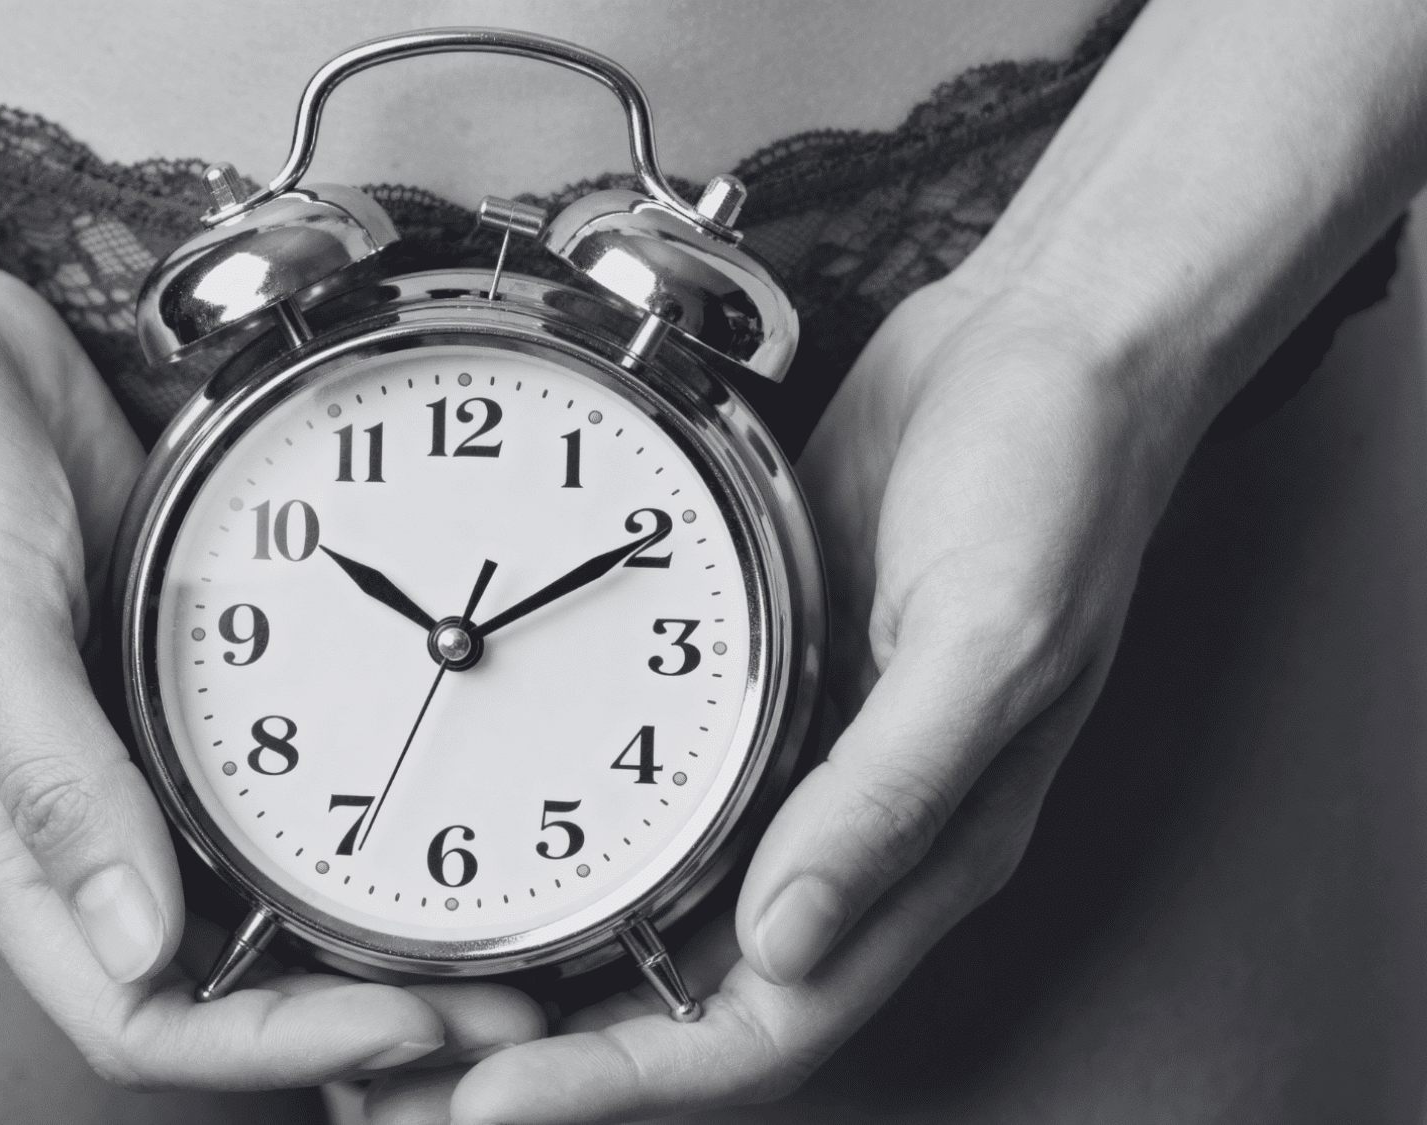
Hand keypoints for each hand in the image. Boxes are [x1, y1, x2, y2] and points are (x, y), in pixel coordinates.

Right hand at [0, 258, 542, 1088]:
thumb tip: (135, 947)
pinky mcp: (164, 669)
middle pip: (207, 972)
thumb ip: (55, 786)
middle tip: (476, 999)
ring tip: (469, 930)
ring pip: (240, 885)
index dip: (263, 1044)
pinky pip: (252, 771)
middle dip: (337, 1008)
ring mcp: (119, 741)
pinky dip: (331, 810)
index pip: (129, 1007)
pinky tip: (411, 803)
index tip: (392, 1024)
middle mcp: (61, 810)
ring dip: (349, 924)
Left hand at [374, 269, 1229, 1121]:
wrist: (1040, 349)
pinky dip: (570, 836)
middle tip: (407, 1076)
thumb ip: (893, 796)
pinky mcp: (750, 690)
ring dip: (546, 963)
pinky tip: (486, 835)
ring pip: (655, 910)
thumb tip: (789, 944)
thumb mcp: (992, 639)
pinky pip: (649, 795)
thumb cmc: (1055, 485)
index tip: (492, 1103)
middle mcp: (850, 835)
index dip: (626, 1082)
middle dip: (555, 1054)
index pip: (761, 1024)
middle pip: (684, 998)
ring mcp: (792, 765)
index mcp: (922, 854)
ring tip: (416, 991)